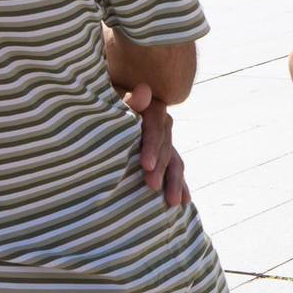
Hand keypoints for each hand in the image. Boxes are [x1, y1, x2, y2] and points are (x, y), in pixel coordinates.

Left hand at [120, 83, 188, 207]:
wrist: (109, 107)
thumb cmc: (108, 103)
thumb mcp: (115, 99)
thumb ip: (130, 99)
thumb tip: (145, 89)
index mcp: (154, 111)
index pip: (156, 130)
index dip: (152, 147)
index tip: (146, 166)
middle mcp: (164, 126)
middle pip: (167, 149)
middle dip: (161, 171)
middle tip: (152, 188)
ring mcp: (166, 141)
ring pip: (175, 163)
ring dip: (175, 183)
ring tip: (173, 203)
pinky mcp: (165, 154)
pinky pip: (175, 170)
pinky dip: (180, 185)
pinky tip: (184, 201)